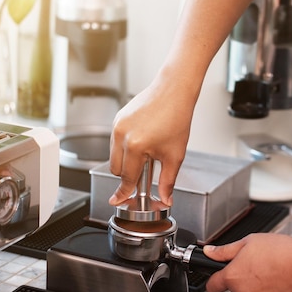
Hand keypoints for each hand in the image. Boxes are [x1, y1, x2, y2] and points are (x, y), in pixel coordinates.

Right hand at [108, 77, 193, 205]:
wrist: (174, 91)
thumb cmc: (176, 118)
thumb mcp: (175, 155)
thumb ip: (167, 181)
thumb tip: (165, 198)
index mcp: (135, 146)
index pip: (126, 178)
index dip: (124, 192)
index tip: (117, 200)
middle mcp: (122, 135)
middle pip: (116, 169)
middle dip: (129, 173)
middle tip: (148, 168)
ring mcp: (117, 125)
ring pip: (114, 155)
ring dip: (127, 160)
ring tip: (149, 150)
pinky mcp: (117, 118)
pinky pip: (116, 141)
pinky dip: (126, 146)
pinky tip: (144, 139)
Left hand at [204, 234, 291, 291]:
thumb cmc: (281, 252)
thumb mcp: (249, 241)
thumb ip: (225, 250)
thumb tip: (209, 251)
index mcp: (233, 276)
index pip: (212, 285)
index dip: (215, 280)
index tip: (218, 278)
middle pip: (238, 289)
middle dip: (247, 280)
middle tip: (261, 266)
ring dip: (262, 289)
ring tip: (276, 273)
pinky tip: (284, 284)